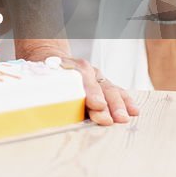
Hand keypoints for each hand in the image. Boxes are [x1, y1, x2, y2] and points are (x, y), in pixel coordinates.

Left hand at [16, 41, 138, 124]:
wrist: (50, 58)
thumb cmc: (46, 74)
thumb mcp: (40, 79)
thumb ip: (46, 93)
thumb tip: (45, 112)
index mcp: (67, 69)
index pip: (82, 80)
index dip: (90, 93)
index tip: (96, 105)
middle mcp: (85, 71)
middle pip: (98, 86)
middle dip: (107, 103)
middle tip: (111, 118)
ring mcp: (96, 76)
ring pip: (109, 88)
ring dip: (118, 104)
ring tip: (124, 118)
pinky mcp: (103, 82)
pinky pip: (117, 90)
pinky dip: (126, 100)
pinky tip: (134, 111)